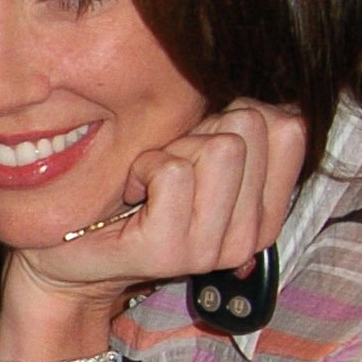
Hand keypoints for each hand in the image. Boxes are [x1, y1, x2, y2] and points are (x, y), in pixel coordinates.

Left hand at [0, 100, 307, 360]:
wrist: (70, 259)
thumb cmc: (136, 198)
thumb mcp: (200, 161)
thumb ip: (242, 135)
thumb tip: (281, 102)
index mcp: (266, 215)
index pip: (291, 129)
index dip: (240, 113)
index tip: (202, 142)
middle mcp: (249, 237)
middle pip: (250, 128)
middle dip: (203, 129)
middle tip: (169, 164)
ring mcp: (210, 249)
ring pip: (219, 148)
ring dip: (173, 149)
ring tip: (150, 180)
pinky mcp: (169, 250)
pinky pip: (173, 172)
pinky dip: (144, 167)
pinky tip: (132, 192)